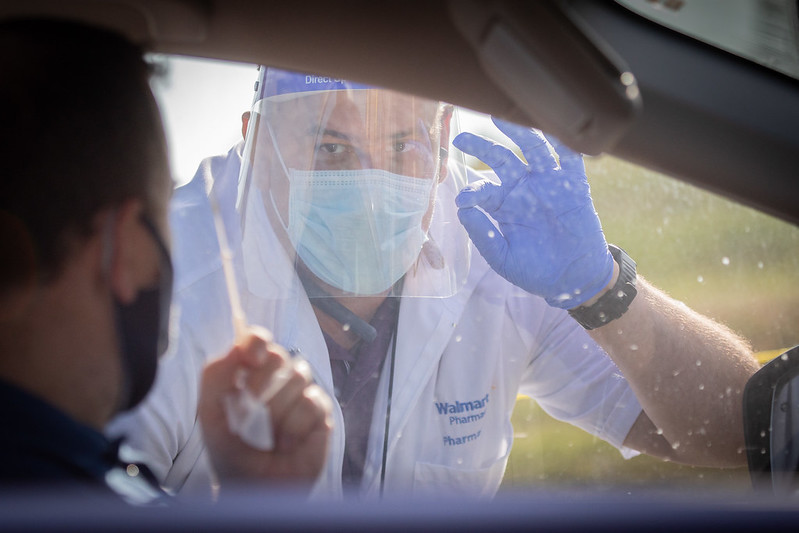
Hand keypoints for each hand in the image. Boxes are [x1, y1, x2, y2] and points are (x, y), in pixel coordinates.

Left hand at [199, 327, 331, 486]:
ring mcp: (301, 394)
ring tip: (269, 436)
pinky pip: (311, 401)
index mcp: (249, 375)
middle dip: (262, 382)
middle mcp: (278, 380)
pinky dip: (295, 425)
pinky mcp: (321, 413)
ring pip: (297, 375)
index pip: (257, 341)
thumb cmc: (232, 453)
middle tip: (251, 409)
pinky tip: (287, 444)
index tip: (250, 358)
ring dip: (277, 410)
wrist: (254, 491)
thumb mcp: (210, 414)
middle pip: (279, 355)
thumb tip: (238, 346)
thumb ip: (216, 376)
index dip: (256, 341)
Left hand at [452, 118, 612, 308]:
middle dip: (482, 145)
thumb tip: (463, 210)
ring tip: (502, 117)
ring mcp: (548, 182)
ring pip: (532, 148)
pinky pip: (569, 156)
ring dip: (518, 131)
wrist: (574, 278)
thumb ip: (483, 235)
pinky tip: (551, 126)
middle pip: (500, 157)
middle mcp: (522, 188)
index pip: (482, 188)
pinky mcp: (574, 183)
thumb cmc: (535, 270)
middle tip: (463, 137)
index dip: (472, 191)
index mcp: (502, 204)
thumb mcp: (503, 258)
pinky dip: (562, 140)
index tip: (464, 199)